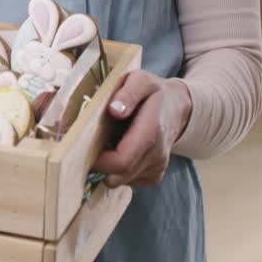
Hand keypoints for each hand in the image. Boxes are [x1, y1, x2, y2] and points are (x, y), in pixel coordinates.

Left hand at [92, 71, 191, 187]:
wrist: (178, 108)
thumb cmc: (154, 92)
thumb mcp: (141, 80)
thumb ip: (129, 92)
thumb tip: (114, 110)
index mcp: (152, 130)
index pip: (122, 160)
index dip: (100, 162)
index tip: (84, 149)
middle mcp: (157, 154)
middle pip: (118, 175)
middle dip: (98, 165)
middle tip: (88, 145)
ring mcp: (157, 168)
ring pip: (121, 180)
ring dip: (108, 168)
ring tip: (108, 143)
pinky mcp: (154, 176)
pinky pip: (128, 181)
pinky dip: (118, 170)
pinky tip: (119, 150)